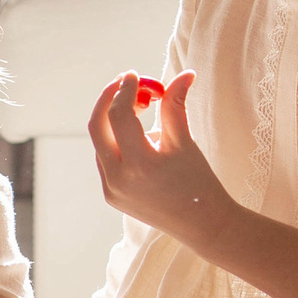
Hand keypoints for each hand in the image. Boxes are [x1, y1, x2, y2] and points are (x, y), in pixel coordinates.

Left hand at [88, 69, 234, 241]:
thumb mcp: (185, 141)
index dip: (126, 90)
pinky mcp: (110, 195)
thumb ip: (175, 105)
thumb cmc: (198, 180)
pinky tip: (139, 136)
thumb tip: (184, 74)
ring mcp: (110, 189)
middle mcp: (118, 178)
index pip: (119, 115)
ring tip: (144, 110)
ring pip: (100, 142)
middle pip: (97, 126)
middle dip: (109, 98)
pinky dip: (116, 140)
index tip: (135, 76)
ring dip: (114, 119)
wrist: (201, 223)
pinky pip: (104, 158)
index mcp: (140, 164)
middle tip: (126, 83)